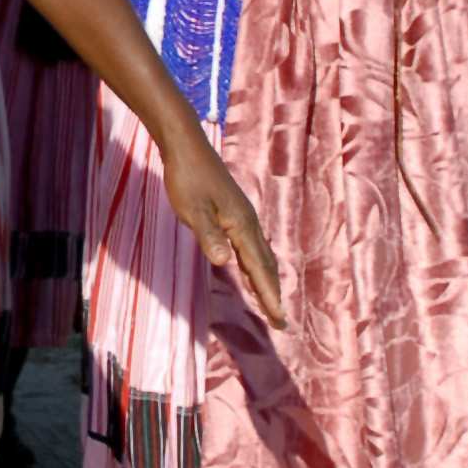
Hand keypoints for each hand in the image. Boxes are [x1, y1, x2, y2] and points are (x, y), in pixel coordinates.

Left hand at [159, 129, 285, 331]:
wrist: (187, 147)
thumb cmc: (186, 178)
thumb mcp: (193, 210)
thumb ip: (208, 236)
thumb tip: (224, 262)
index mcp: (241, 225)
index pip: (259, 268)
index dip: (269, 295)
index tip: (280, 319)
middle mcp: (249, 223)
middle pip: (266, 265)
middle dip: (273, 293)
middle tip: (280, 320)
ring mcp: (243, 216)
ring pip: (261, 255)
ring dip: (267, 279)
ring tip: (271, 301)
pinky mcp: (234, 211)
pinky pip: (252, 246)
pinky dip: (256, 264)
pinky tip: (250, 268)